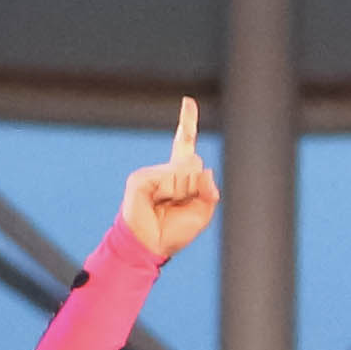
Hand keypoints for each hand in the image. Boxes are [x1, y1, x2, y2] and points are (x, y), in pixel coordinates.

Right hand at [120, 98, 216, 258]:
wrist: (150, 247)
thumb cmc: (174, 232)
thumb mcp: (203, 212)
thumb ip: (209, 191)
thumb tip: (204, 170)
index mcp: (178, 176)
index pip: (184, 144)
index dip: (187, 122)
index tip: (188, 102)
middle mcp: (164, 171)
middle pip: (194, 164)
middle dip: (196, 188)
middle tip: (178, 206)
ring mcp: (151, 173)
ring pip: (184, 171)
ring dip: (183, 194)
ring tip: (166, 208)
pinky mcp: (141, 178)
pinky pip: (170, 178)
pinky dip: (171, 193)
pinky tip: (158, 204)